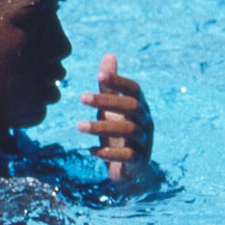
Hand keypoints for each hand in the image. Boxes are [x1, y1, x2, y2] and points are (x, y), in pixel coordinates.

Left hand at [78, 53, 151, 180]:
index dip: (119, 81)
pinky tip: (91, 151)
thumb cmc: (118, 132)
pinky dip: (109, 154)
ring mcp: (144, 142)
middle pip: (132, 107)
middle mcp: (146, 122)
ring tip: (79, 126)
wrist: (130, 169)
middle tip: (81, 97)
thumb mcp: (112, 107)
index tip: (99, 75)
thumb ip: (110, 85)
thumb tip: (109, 55)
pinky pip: (128, 156)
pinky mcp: (139, 162)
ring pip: (129, 130)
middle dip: (108, 101)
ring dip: (102, 126)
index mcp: (140, 107)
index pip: (134, 90)